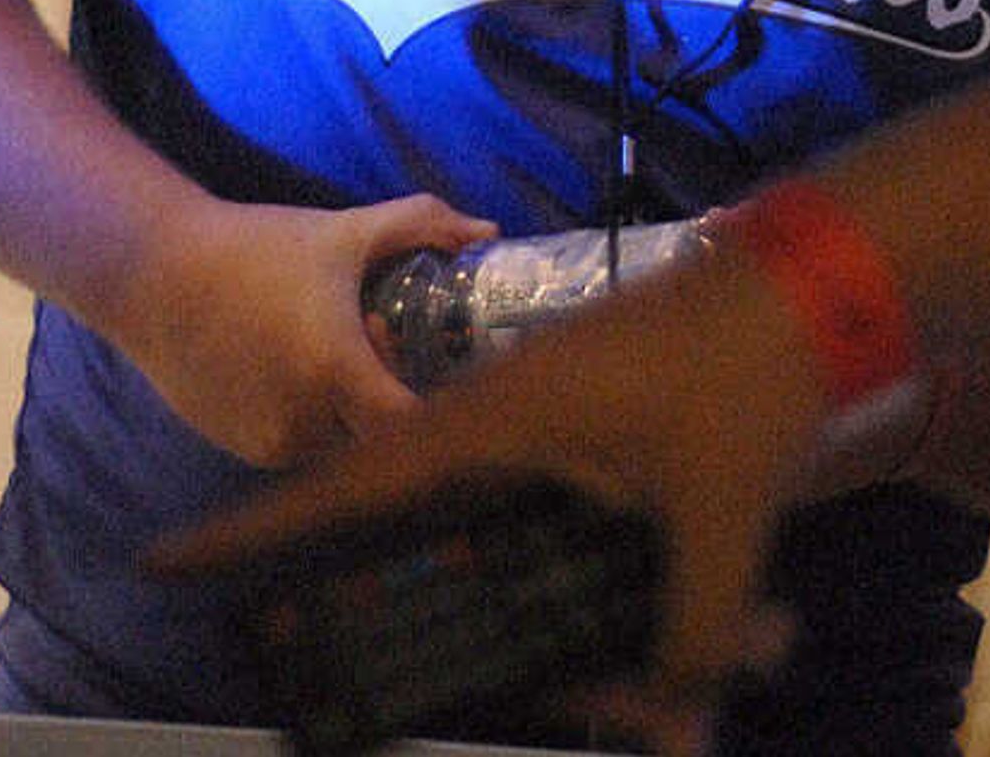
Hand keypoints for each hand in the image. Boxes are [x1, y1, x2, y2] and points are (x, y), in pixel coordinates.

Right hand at [95, 191, 491, 467]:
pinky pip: (300, 447)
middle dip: (393, 403)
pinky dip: (313, 420)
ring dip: (352, 413)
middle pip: (379, 437)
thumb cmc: (256, 248)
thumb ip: (421, 225)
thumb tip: (487, 231)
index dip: (439, 410)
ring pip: (339, 445)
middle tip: (390, 353)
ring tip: (340, 355)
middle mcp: (304, 421)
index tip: (449, 381)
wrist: (153, 273)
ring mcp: (268, 443)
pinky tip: (298, 372)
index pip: (411, 427)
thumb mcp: (343, 231)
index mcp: (336, 370)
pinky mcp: (239, 448)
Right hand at [159, 237, 832, 751]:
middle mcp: (504, 425)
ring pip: (528, 550)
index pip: (345, 482)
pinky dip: (635, 592)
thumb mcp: (718, 508)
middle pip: (444, 546)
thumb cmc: (748, 370)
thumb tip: (678, 720)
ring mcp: (554, 429)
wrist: (824, 277)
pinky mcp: (604, 437)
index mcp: (493, 421)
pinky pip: (579, 533)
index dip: (256, 527)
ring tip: (688, 687)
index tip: (165, 557)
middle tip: (570, 700)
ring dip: (601, 631)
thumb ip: (691, 623)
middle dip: (513, 639)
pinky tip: (725, 634)